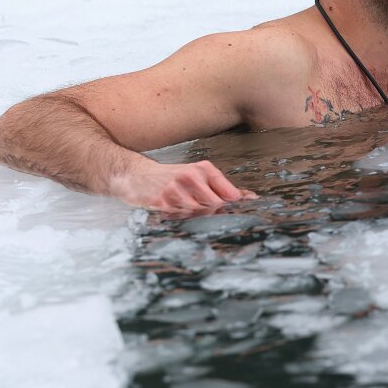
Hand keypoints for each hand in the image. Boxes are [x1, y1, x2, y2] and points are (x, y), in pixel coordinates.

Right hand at [114, 159, 254, 214]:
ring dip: (195, 215)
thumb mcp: (198, 175)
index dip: (233, 205)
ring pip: (198, 213)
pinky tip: (174, 210)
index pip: (229, 193)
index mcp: (203, 169)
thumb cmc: (171, 177)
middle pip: (215, 205)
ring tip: (185, 207)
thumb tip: (250, 197)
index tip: (233, 210)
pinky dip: (181, 218)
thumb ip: (222, 187)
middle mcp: (191, 177)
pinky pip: (181, 218)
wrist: (137, 176)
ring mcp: (175, 190)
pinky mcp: (162, 202)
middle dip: (213, 212)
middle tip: (203, 209)